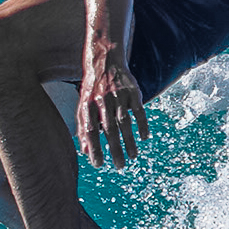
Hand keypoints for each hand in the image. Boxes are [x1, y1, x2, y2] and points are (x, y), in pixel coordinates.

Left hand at [75, 50, 147, 166]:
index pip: (90, 130)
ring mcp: (118, 95)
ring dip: (129, 140)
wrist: (105, 61)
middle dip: (114, 149)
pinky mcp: (132, 91)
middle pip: (109, 129)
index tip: (98, 164)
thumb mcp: (83, 106)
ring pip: (124, 121)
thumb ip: (83, 128)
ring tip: (132, 157)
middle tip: (119, 166)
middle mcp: (102, 100)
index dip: (94, 148)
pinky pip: (139, 110)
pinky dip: (142, 124)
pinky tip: (144, 137)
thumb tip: (85, 152)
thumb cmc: (92, 89)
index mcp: (88, 105)